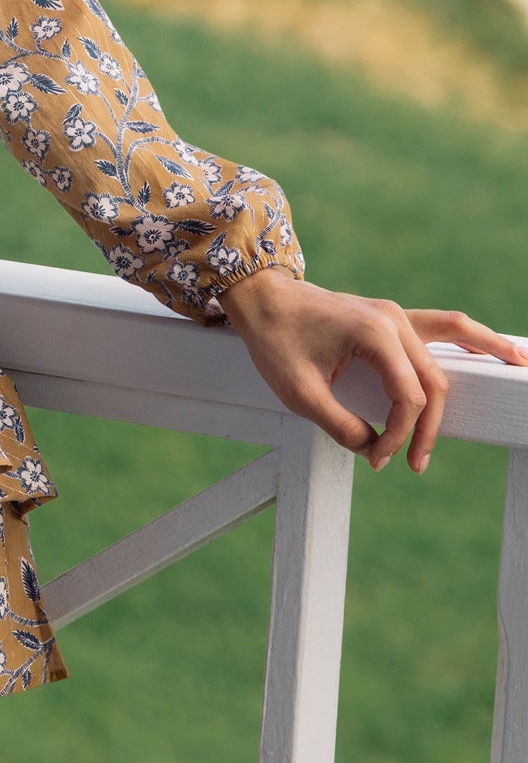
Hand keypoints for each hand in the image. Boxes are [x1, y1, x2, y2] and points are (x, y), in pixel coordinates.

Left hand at [220, 268, 527, 471]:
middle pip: (434, 381)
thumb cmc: (274, 339)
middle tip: (416, 464)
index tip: (376, 458)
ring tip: (521, 366)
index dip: (400, 435)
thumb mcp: (299, 392)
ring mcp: (395, 314)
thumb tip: (372, 447)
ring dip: (486, 353)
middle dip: (428, 427)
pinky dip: (468, 337)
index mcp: (374, 333)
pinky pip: (441, 326)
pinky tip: (488, 348)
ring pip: (455, 337)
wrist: (260, 297)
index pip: (409, 397)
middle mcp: (394, 319)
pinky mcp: (391, 318)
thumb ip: (340, 425)